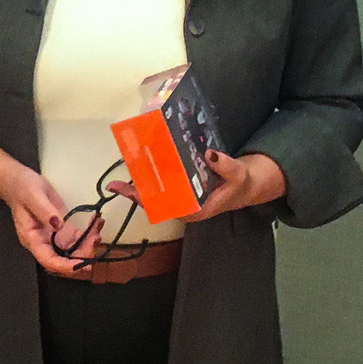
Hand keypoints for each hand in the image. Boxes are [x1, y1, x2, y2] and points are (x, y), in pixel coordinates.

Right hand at [0, 163, 99, 276]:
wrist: (19, 181)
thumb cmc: (22, 188)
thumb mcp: (33, 196)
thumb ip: (45, 211)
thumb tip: (59, 225)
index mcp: (32, 239)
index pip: (49, 261)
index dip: (65, 267)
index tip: (83, 265)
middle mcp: (43, 243)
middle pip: (64, 259)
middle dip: (82, 255)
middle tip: (95, 239)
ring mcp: (53, 238)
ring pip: (73, 251)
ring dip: (88, 245)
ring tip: (98, 230)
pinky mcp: (62, 230)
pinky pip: (77, 239)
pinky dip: (88, 235)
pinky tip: (96, 224)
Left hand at [108, 150, 286, 221]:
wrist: (246, 185)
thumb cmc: (241, 184)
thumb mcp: (238, 174)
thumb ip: (225, 166)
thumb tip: (209, 154)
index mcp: (197, 209)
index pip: (168, 208)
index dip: (149, 203)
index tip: (133, 195)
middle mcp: (186, 206)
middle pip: (157, 203)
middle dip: (137, 194)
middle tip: (117, 184)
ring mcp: (183, 197)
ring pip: (158, 194)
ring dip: (140, 186)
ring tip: (120, 178)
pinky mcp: (182, 188)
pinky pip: (163, 185)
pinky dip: (152, 177)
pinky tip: (139, 166)